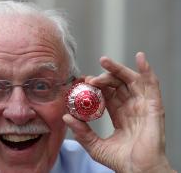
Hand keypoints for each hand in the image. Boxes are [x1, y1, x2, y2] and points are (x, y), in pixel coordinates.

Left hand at [63, 52, 173, 172]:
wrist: (138, 171)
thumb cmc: (121, 161)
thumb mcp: (95, 145)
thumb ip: (81, 132)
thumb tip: (66, 117)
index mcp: (119, 114)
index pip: (107, 94)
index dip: (96, 86)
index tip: (82, 82)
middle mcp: (131, 107)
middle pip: (117, 84)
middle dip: (103, 76)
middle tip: (89, 77)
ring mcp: (142, 106)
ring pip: (131, 80)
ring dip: (118, 69)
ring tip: (104, 61)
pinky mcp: (153, 107)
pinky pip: (152, 85)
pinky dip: (147, 70)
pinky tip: (140, 58)